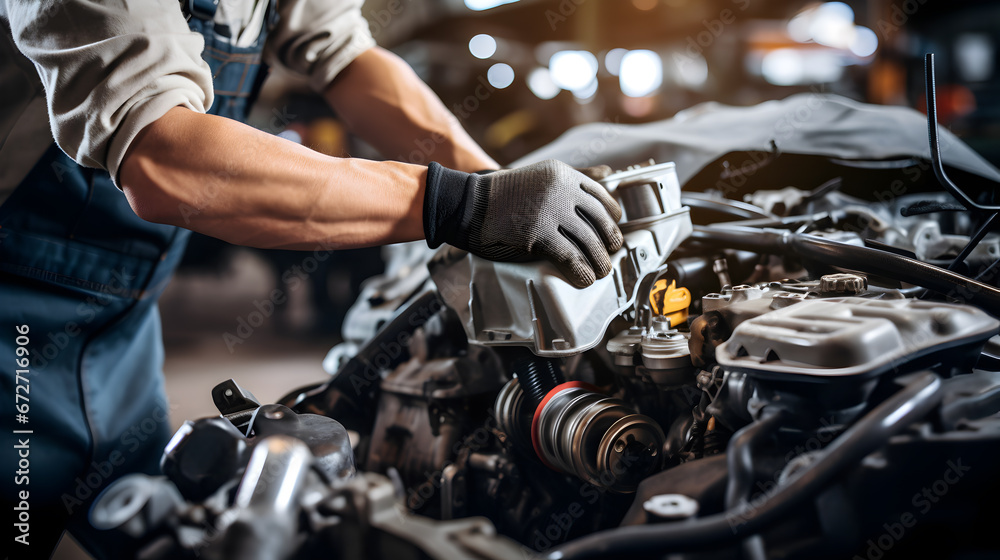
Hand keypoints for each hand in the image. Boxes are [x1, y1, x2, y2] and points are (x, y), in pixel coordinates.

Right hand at [424, 159, 623, 286]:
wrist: (468, 205)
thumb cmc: (502, 194)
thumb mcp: (540, 175)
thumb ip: (573, 176)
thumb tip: (609, 174)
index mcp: (563, 174)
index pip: (602, 196)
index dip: (612, 218)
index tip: (610, 231)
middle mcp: (561, 190)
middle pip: (601, 221)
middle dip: (610, 243)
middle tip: (609, 255)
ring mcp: (550, 212)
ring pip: (590, 242)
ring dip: (599, 262)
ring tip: (599, 272)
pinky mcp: (538, 234)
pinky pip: (571, 257)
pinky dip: (581, 271)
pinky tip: (584, 279)